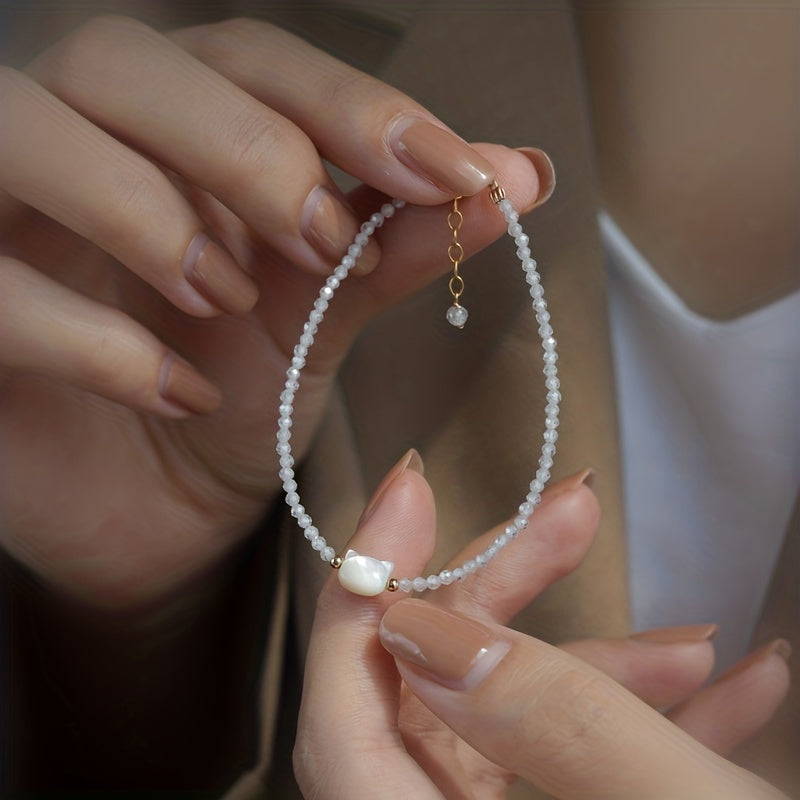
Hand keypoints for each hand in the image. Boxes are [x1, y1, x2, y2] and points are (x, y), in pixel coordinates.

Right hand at [0, 16, 544, 607]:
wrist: (157, 508)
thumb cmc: (233, 395)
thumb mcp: (322, 315)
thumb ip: (398, 240)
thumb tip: (513, 176)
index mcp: (174, 131)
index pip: (250, 61)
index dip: (350, 103)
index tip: (454, 172)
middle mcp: (77, 146)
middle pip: (124, 63)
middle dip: (242, 146)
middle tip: (322, 240)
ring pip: (22, 131)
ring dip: (151, 214)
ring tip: (227, 299)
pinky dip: (95, 337)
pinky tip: (176, 393)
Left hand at [296, 455, 789, 797]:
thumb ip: (549, 725)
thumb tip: (422, 625)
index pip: (340, 716)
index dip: (363, 591)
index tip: (408, 494)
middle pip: (432, 694)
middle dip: (504, 595)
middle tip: (567, 517)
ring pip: (516, 725)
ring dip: (605, 669)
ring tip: (698, 639)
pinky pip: (573, 766)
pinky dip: (641, 726)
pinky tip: (729, 694)